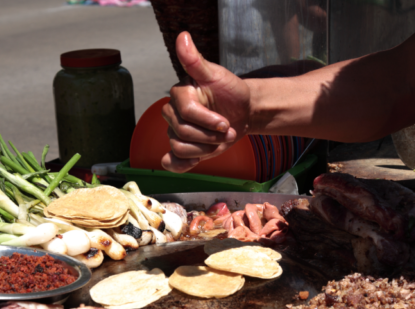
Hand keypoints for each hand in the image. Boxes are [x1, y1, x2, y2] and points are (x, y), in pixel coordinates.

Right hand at [161, 32, 250, 172]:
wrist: (242, 111)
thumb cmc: (231, 91)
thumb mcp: (218, 75)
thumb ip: (196, 60)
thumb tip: (183, 37)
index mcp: (179, 94)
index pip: (186, 113)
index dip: (207, 121)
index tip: (226, 122)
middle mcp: (173, 113)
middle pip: (182, 132)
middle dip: (210, 135)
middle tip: (228, 130)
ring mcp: (176, 131)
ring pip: (180, 147)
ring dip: (205, 148)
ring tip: (220, 140)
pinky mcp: (183, 147)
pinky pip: (172, 161)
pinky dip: (180, 165)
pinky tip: (194, 162)